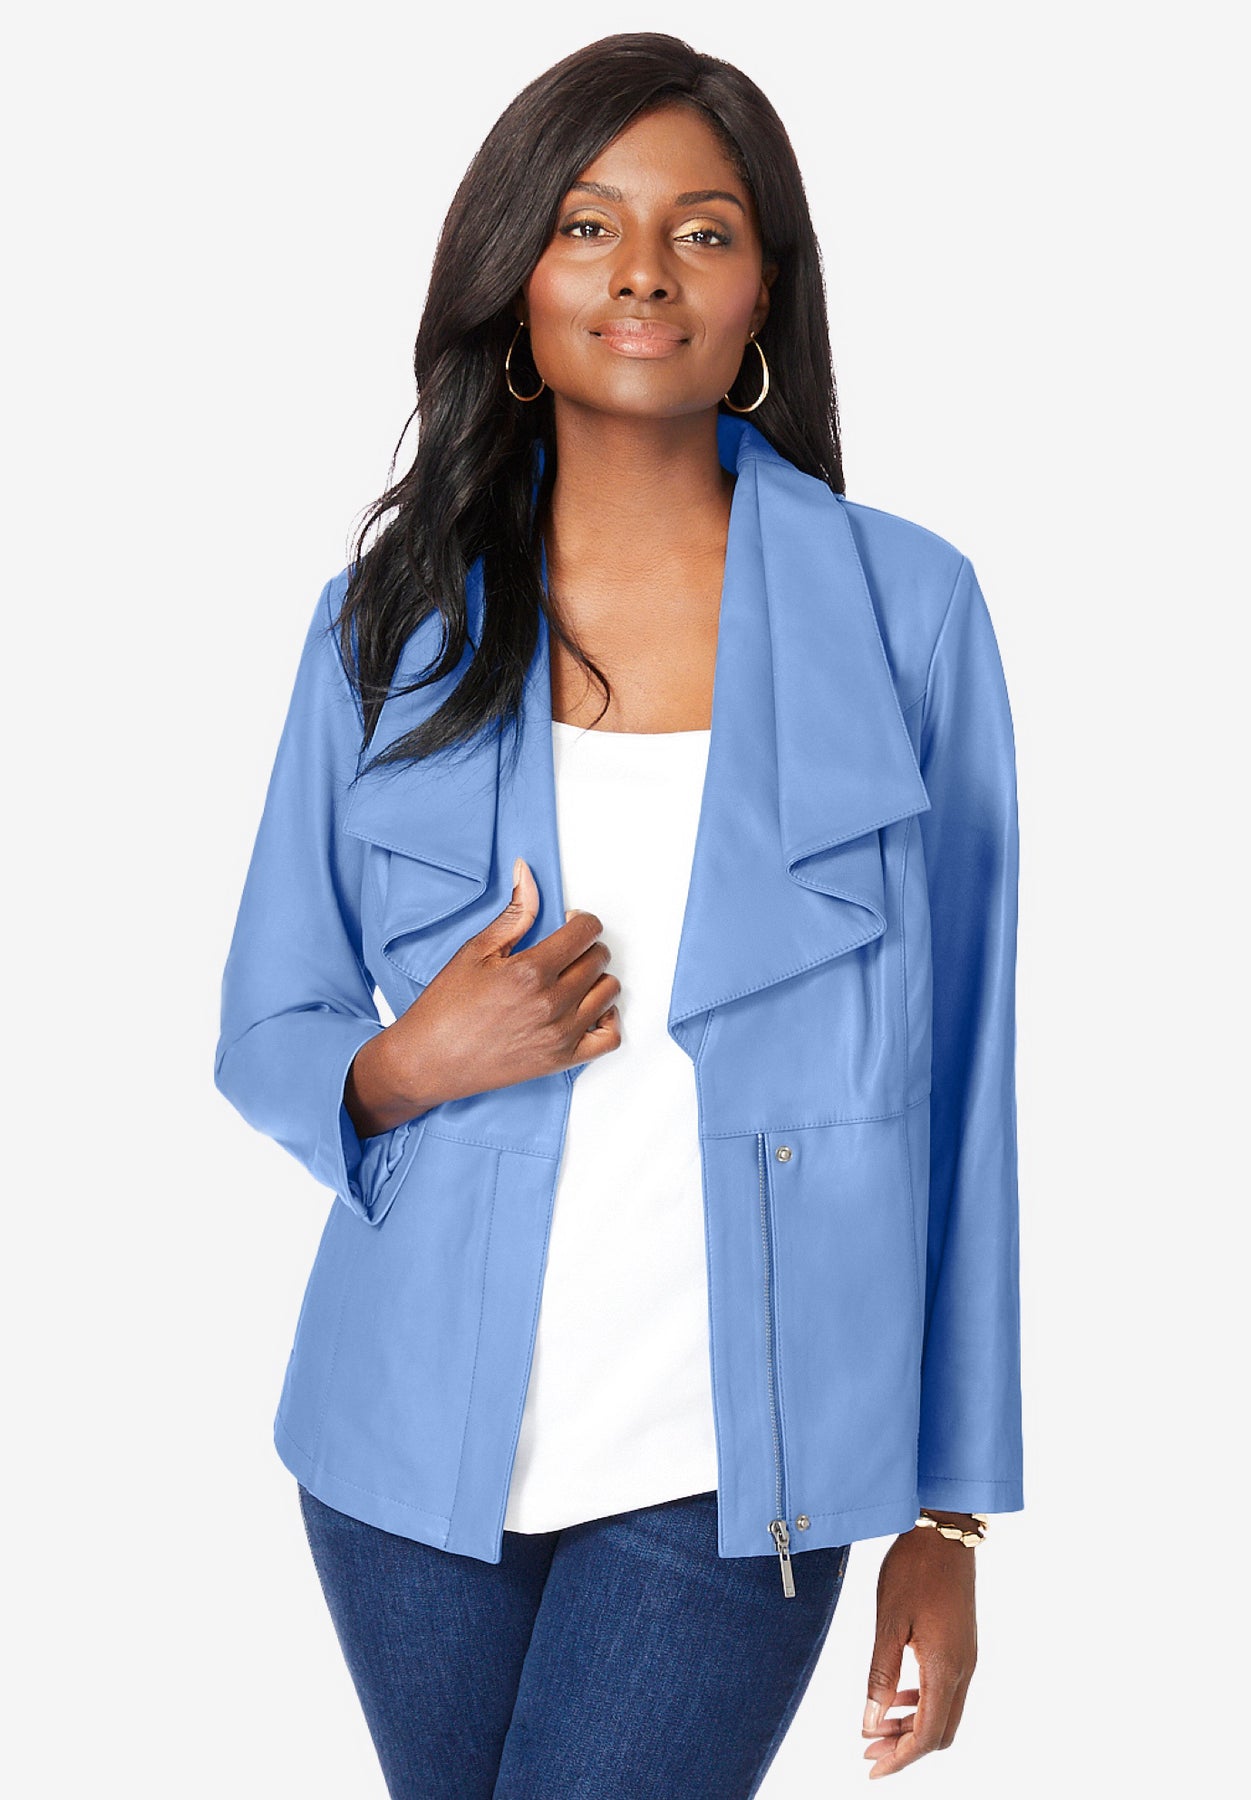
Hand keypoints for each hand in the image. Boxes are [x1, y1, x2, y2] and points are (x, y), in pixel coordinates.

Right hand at [345, 858, 620, 1134]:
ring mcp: (561, 1034)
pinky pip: (610, 1036)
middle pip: (599, 958)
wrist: (429, 1061)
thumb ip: (514, 913)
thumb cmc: (446, 1008)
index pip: (586, 931)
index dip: (581, 920)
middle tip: (564, 952)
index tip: (569, 924)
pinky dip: (608, 1019)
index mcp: (530, 970)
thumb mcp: (475, 951)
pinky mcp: (563, 1060)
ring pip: (609, 991)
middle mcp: (552, 1002)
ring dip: (596, 978)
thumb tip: (528, 873)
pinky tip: (588, 1009)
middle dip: (586, 947)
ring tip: (572, 978)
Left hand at [860, 1526, 977, 1778]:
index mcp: (946, 1668)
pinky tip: (896, 1697)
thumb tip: (870, 1723)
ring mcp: (967, 1657)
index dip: (900, 1759)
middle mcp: (964, 1669)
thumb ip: (880, 1675)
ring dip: (911, 1726)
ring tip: (875, 1727)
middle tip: (867, 1750)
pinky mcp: (962, 1645)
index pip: (928, 1735)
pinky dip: (920, 1703)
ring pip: (944, 1712)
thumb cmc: (914, 1570)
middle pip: (940, 1732)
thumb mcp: (889, 1622)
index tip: (872, 1769)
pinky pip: (946, 1690)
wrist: (945, 1531)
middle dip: (905, 1748)